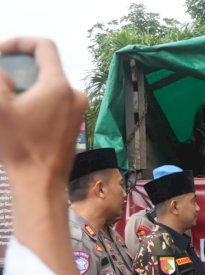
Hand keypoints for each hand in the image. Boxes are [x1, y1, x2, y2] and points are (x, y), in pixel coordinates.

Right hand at [0, 38, 87, 181]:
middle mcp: (75, 94)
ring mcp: (77, 110)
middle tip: (0, 81)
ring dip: (25, 86)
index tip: (0, 53)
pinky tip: (19, 114)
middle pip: (45, 66)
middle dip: (18, 68)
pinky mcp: (75, 123)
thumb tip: (3, 72)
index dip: (18, 42)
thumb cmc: (20, 147)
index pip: (43, 46)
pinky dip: (35, 100)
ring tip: (6, 100)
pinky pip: (54, 101)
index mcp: (59, 86)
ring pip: (48, 85)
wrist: (40, 182)